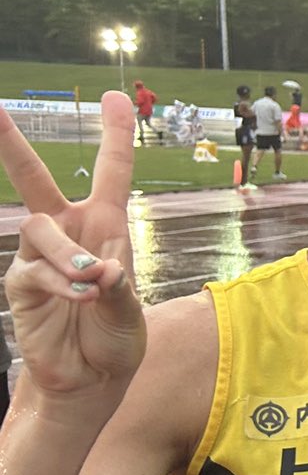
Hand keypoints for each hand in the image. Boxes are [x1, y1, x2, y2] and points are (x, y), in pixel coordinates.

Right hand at [0, 91, 145, 414]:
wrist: (92, 378)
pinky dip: (60, 283)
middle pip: (34, 179)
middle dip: (11, 145)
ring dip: (67, 253)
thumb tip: (102, 270)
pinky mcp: (20, 283)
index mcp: (106, 227)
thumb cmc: (115, 339)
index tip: (112, 96)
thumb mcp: (129, 313)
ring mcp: (39, 256)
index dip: (113, 134)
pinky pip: (33, 271)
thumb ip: (119, 289)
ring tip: (92, 282)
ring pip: (40, 228)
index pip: (111, 172)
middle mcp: (69, 232)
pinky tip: (81, 297)